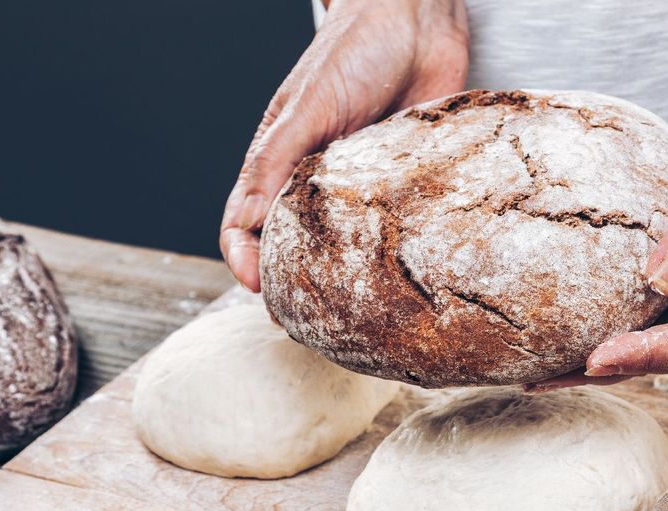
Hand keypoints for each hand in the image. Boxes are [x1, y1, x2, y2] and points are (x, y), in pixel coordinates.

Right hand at [220, 0, 468, 290]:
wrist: (421, 20)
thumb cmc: (356, 50)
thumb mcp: (308, 106)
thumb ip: (277, 160)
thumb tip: (246, 221)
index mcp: (280, 162)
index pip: (246, 224)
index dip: (245, 260)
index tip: (260, 290)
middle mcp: (315, 182)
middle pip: (292, 247)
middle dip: (291, 285)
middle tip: (306, 323)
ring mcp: (359, 189)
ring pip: (342, 248)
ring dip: (340, 281)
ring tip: (349, 317)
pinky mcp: (400, 187)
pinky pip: (391, 230)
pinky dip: (387, 258)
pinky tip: (396, 281)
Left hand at [531, 67, 667, 391]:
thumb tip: (660, 282)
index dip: (648, 356)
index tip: (596, 359)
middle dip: (612, 369)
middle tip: (547, 378)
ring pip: (652, 332)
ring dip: (601, 352)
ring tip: (542, 366)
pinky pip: (641, 300)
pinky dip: (604, 314)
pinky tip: (564, 317)